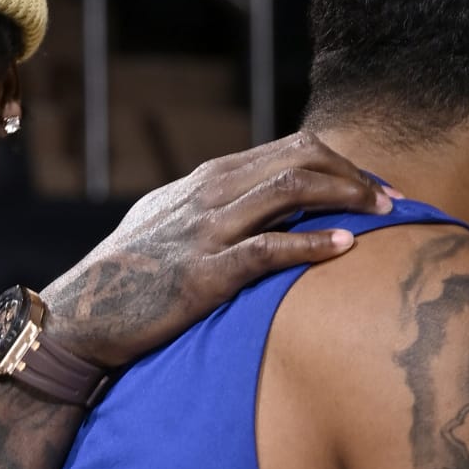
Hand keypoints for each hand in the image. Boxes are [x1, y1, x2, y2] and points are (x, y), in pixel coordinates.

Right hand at [43, 133, 391, 372]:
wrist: (78, 318)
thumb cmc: (125, 281)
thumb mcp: (168, 228)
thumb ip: (211, 213)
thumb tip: (255, 216)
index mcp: (207, 179)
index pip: (290, 149)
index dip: (340, 163)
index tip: (371, 189)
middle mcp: (209, 193)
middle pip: (301, 157)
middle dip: (354, 173)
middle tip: (390, 200)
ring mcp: (205, 231)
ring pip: (292, 188)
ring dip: (346, 196)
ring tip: (382, 216)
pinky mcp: (203, 275)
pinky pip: (270, 249)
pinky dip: (313, 244)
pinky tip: (346, 249)